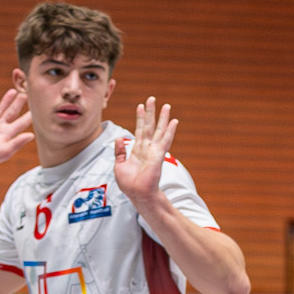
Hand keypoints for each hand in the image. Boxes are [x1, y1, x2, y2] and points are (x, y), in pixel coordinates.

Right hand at [0, 90, 32, 173]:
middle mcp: (0, 128)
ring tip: (12, 91)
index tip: (38, 106)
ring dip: (6, 101)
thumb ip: (18, 142)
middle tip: (26, 93)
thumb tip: (32, 135)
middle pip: (12, 112)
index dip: (29, 115)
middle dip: (19, 103)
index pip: (22, 122)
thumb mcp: (5, 150)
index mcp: (8, 134)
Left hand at [113, 97, 177, 219]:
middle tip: (151, 99)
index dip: (140, 118)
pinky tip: (174, 121)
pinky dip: (170, 130)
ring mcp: (154, 151)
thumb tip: (119, 138)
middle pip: (150, 126)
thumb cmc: (130, 184)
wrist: (138, 195)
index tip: (140, 106)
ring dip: (163, 118)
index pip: (140, 130)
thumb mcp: (119, 165)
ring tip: (166, 105)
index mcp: (138, 150)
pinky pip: (165, 140)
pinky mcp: (159, 155)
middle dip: (151, 112)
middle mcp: (147, 148)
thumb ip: (119, 151)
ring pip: (159, 130)